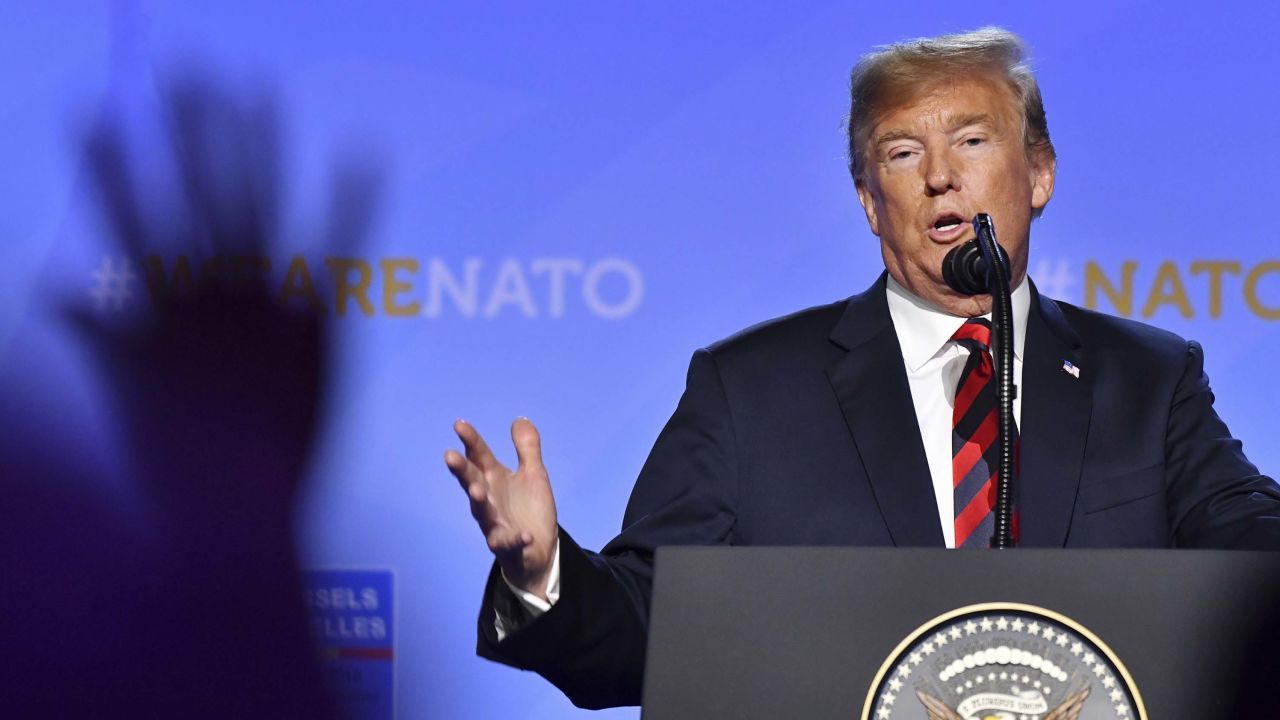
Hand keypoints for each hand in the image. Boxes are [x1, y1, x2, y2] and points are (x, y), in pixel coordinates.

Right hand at [445, 418, 557, 599]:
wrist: (538, 550)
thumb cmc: (529, 509)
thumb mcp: (534, 474)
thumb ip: (527, 448)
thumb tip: (519, 419)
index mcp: (494, 480)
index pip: (479, 457)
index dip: (470, 441)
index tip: (459, 424)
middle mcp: (489, 500)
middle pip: (472, 482)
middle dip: (462, 470)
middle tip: (450, 456)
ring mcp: (495, 524)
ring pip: (482, 513)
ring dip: (479, 502)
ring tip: (476, 491)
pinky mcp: (508, 547)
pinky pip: (510, 543)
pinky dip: (515, 539)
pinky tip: (524, 535)